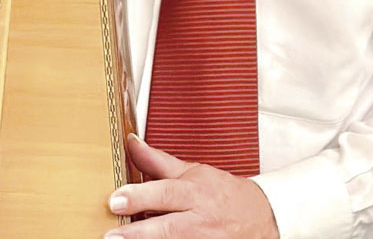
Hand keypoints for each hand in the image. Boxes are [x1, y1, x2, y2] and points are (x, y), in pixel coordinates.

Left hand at [104, 135, 279, 238]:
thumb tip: (130, 142)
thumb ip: (158, 162)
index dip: (140, 195)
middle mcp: (200, 219)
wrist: (261, 217)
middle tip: (111, 235)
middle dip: (138, 233)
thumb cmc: (221, 193)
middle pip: (168, 227)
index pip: (166, 192)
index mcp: (195, 192)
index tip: (115, 199)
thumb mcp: (192, 172)